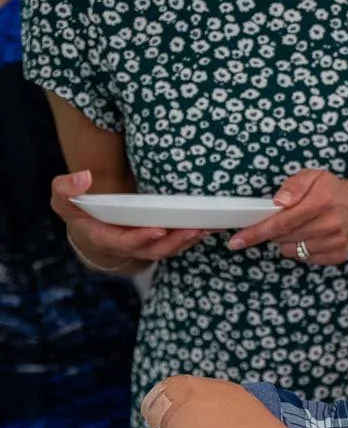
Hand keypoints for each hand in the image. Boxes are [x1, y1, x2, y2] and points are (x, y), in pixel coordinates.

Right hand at [52, 170, 205, 264]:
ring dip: (186, 241)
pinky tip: (206, 227)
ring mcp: (143, 248)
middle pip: (153, 250)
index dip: (141, 239)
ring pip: (167, 250)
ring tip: (204, 228)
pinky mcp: (155, 244)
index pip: (125, 243)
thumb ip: (66, 188)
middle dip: (173, 242)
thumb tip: (84, 176)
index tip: (158, 229)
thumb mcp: (62, 199)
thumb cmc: (77, 212)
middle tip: (192, 229)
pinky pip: (174, 244)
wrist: (89, 231)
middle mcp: (127, 248)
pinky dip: (190, 238)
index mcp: (104, 238)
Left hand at [228, 169, 347, 263]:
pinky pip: (306, 258)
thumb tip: (278, 202)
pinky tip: (311, 236)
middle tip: (277, 221)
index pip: (281, 222)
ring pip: (292, 251)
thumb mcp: (313, 176)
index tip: (237, 241)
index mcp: (320, 201)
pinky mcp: (337, 256)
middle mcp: (329, 225)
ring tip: (299, 226)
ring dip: (287, 241)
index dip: (256, 232)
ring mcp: (334, 243)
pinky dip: (301, 249)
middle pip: (284, 238)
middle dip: (272, 232)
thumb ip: (294, 185)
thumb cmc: (332, 190)